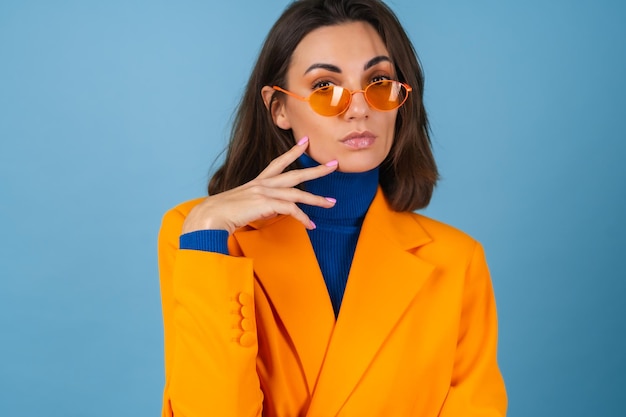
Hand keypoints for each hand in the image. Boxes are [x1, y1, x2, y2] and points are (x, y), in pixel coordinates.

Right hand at [182, 137, 337, 234]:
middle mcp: (263, 184)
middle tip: (334, 164)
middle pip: (296, 173)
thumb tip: (273, 210)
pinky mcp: (266, 204)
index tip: (306, 142)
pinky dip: (303, 218)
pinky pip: (291, 210)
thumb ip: (261, 205)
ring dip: (317, 199)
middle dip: (316, 169)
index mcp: (258, 182)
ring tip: (331, 203)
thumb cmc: (223, 214)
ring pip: (298, 193)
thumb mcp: (245, 206)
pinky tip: (311, 225)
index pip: (279, 162)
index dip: (293, 152)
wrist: (211, 216)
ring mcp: (265, 192)